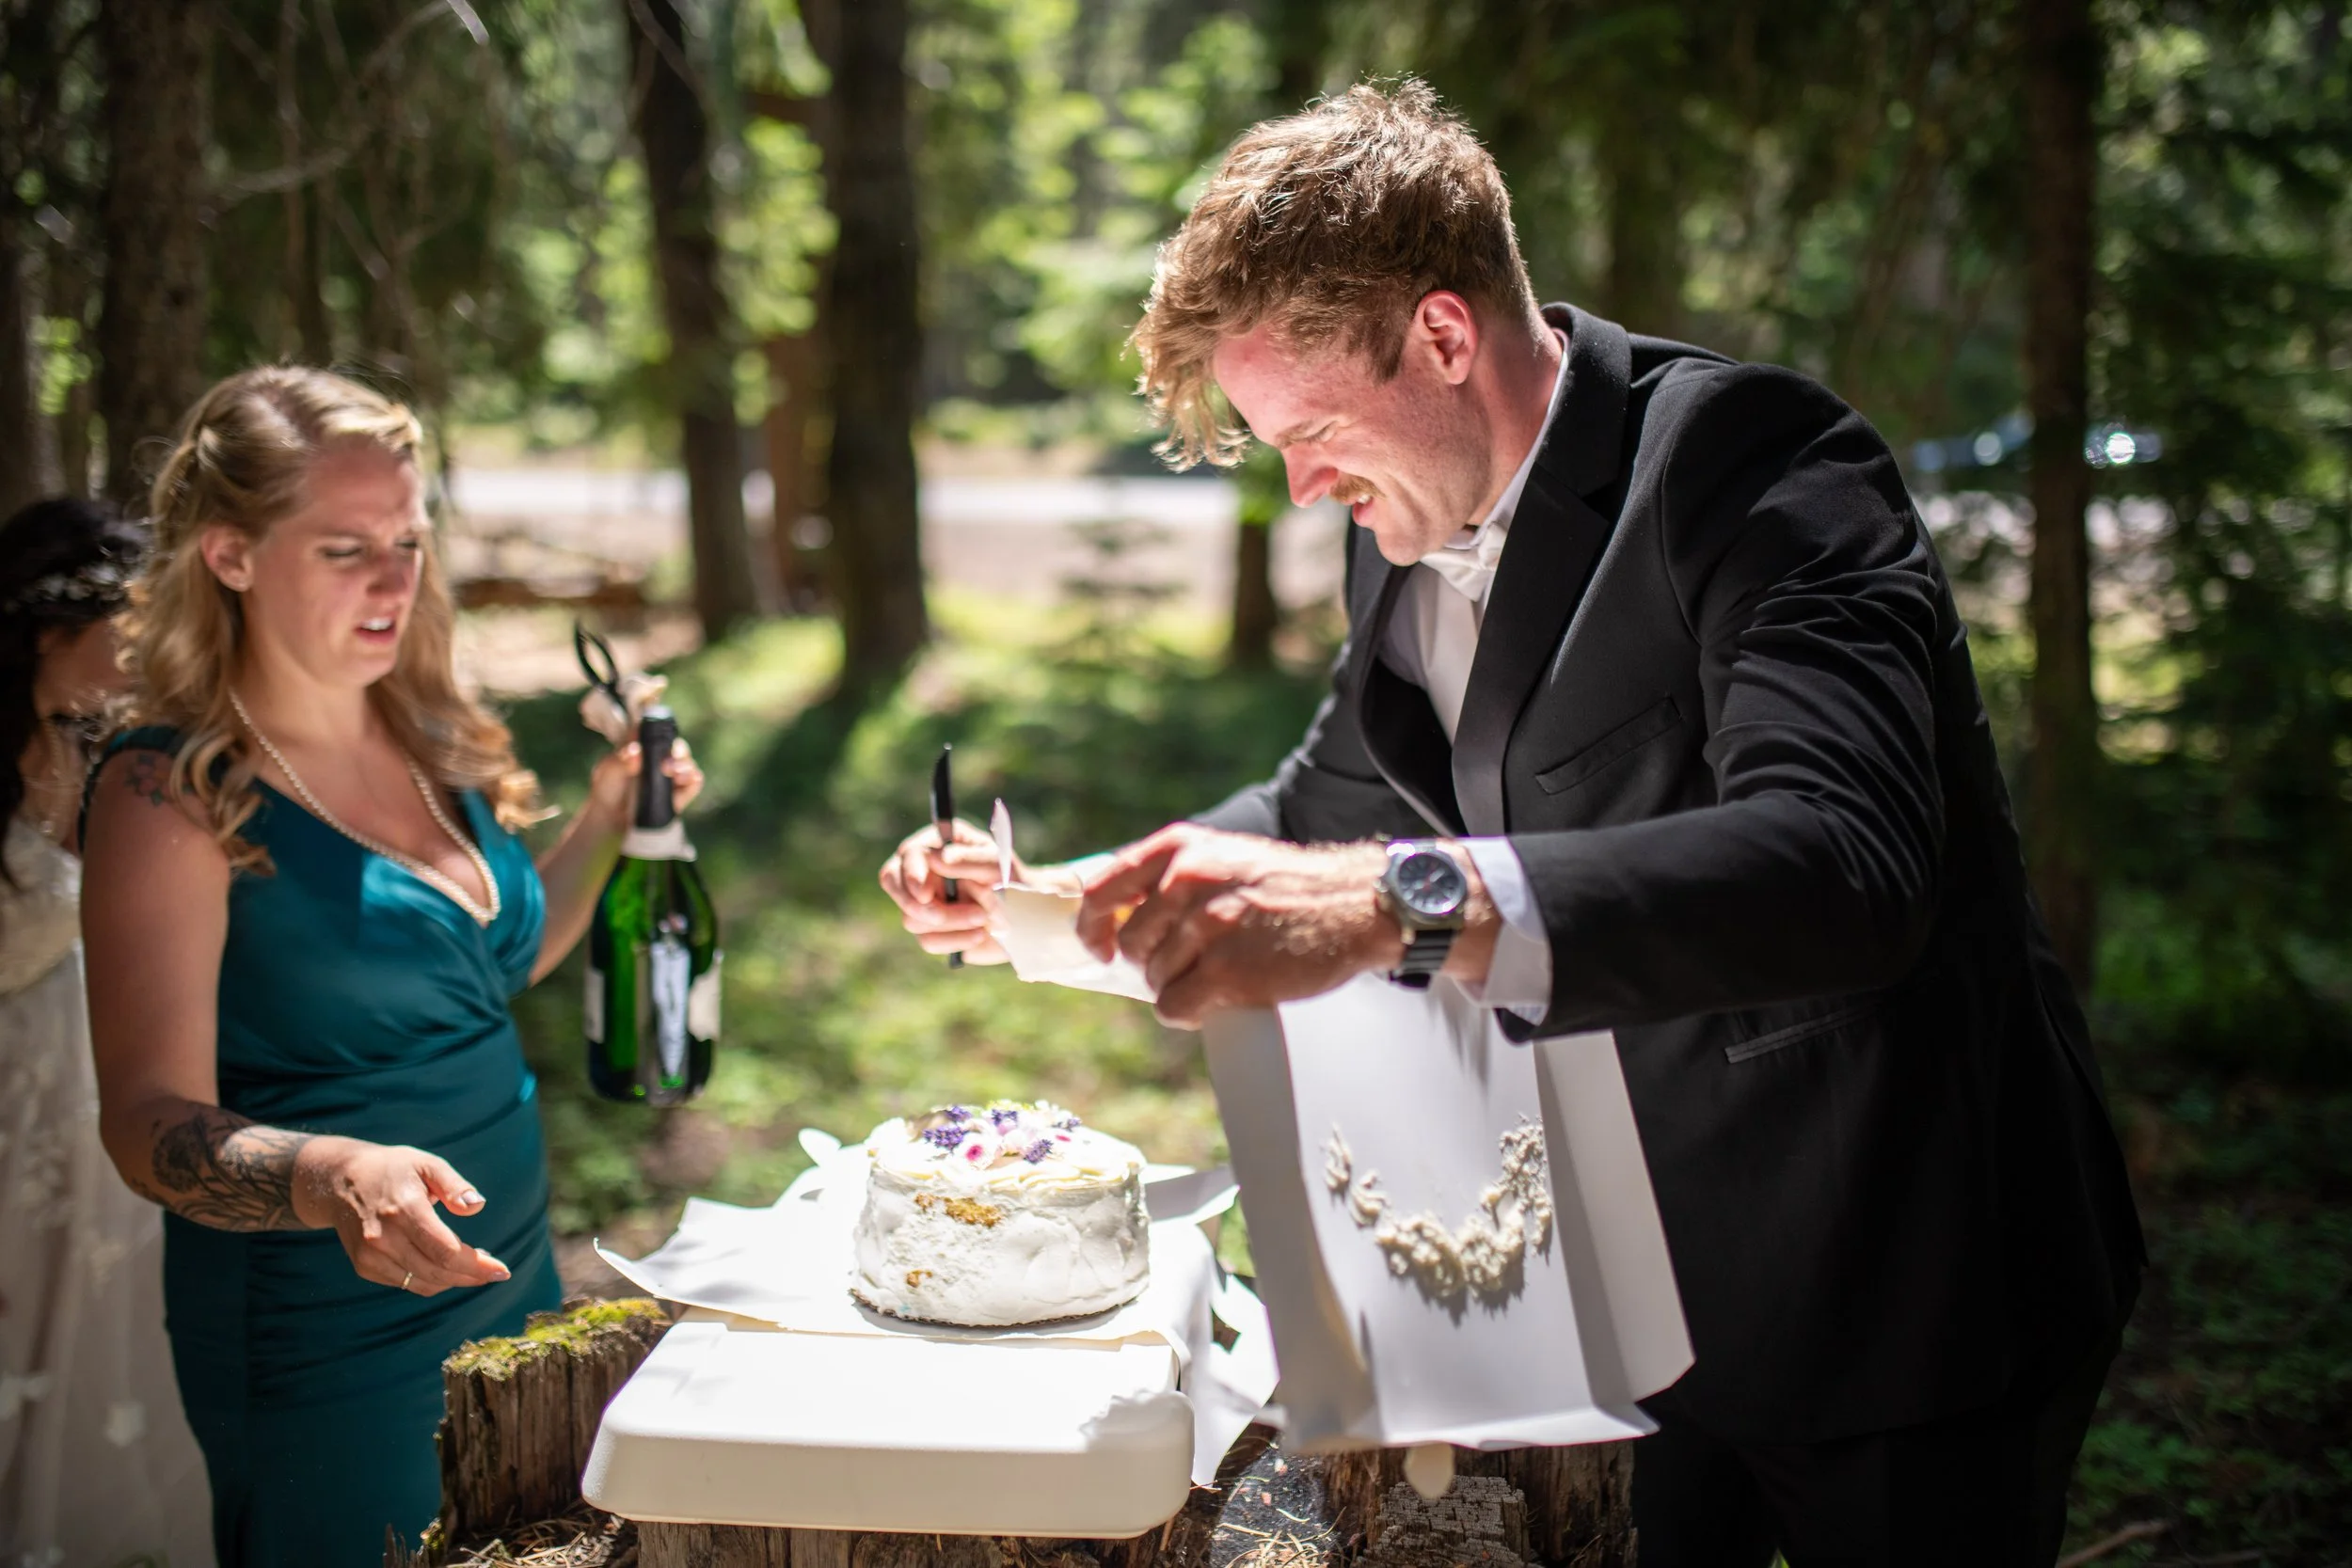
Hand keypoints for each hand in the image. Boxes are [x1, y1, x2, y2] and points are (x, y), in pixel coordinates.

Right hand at [291, 1136, 512, 1295]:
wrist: (340, 1180)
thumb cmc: (393, 1169)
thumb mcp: (427, 1164)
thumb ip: (454, 1185)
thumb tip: (476, 1207)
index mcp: (404, 1209)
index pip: (446, 1251)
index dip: (477, 1266)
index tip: (503, 1270)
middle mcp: (383, 1237)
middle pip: (438, 1272)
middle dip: (472, 1276)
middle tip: (494, 1272)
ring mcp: (371, 1255)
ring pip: (423, 1283)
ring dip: (454, 1281)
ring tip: (473, 1268)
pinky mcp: (364, 1266)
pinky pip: (406, 1283)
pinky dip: (431, 1280)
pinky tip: (444, 1266)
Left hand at [585, 736, 704, 830]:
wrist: (611, 818)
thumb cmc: (607, 788)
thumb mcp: (607, 772)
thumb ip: (620, 761)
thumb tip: (635, 752)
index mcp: (643, 744)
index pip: (657, 730)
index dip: (663, 730)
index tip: (661, 737)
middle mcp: (661, 757)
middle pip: (678, 746)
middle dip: (678, 751)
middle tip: (666, 764)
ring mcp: (672, 775)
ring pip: (688, 764)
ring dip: (686, 767)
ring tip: (675, 775)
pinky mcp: (680, 793)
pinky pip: (694, 783)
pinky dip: (694, 780)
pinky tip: (688, 780)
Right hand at [879, 817, 1020, 964]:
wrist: (1027, 915)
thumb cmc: (1013, 880)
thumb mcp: (999, 864)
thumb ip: (970, 859)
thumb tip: (938, 858)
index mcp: (937, 845)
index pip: (907, 855)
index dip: (911, 874)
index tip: (926, 893)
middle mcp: (924, 870)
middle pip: (892, 883)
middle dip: (914, 903)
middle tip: (939, 914)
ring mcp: (924, 902)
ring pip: (912, 918)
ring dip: (949, 923)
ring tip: (983, 918)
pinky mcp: (931, 930)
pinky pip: (928, 941)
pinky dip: (954, 940)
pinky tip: (979, 934)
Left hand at [1075, 824, 1404, 1027]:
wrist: (1356, 904)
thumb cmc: (1290, 886)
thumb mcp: (1224, 857)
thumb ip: (1173, 877)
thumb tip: (1116, 919)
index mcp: (1180, 849)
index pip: (1101, 890)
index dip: (1093, 926)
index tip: (1102, 947)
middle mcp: (1186, 881)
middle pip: (1130, 943)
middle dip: (1153, 961)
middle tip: (1195, 961)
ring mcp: (1206, 927)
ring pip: (1154, 978)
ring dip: (1181, 985)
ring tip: (1224, 971)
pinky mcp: (1226, 970)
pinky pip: (1173, 1006)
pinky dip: (1189, 1011)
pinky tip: (1218, 998)